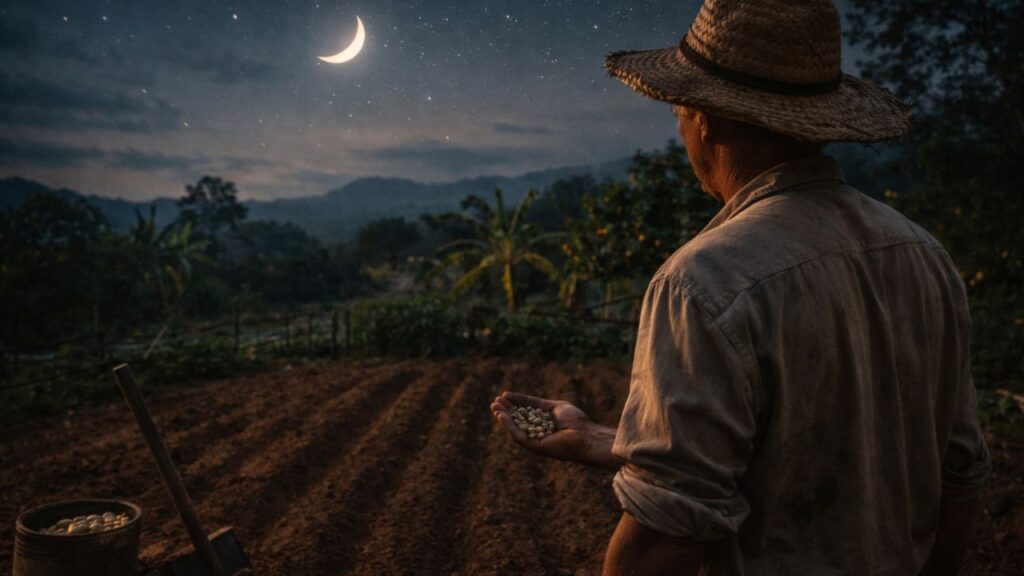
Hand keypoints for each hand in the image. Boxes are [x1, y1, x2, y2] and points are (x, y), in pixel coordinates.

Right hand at [490, 391, 622, 469]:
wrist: (586, 436)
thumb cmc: (576, 421)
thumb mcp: (555, 407)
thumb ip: (538, 404)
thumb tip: (519, 398)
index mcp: (543, 423)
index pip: (525, 412)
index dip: (515, 403)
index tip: (504, 395)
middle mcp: (537, 433)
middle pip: (518, 420)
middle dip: (506, 411)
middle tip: (495, 402)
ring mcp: (535, 441)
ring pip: (515, 428)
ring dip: (504, 418)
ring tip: (495, 407)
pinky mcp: (534, 447)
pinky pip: (518, 435)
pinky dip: (509, 425)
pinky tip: (502, 416)